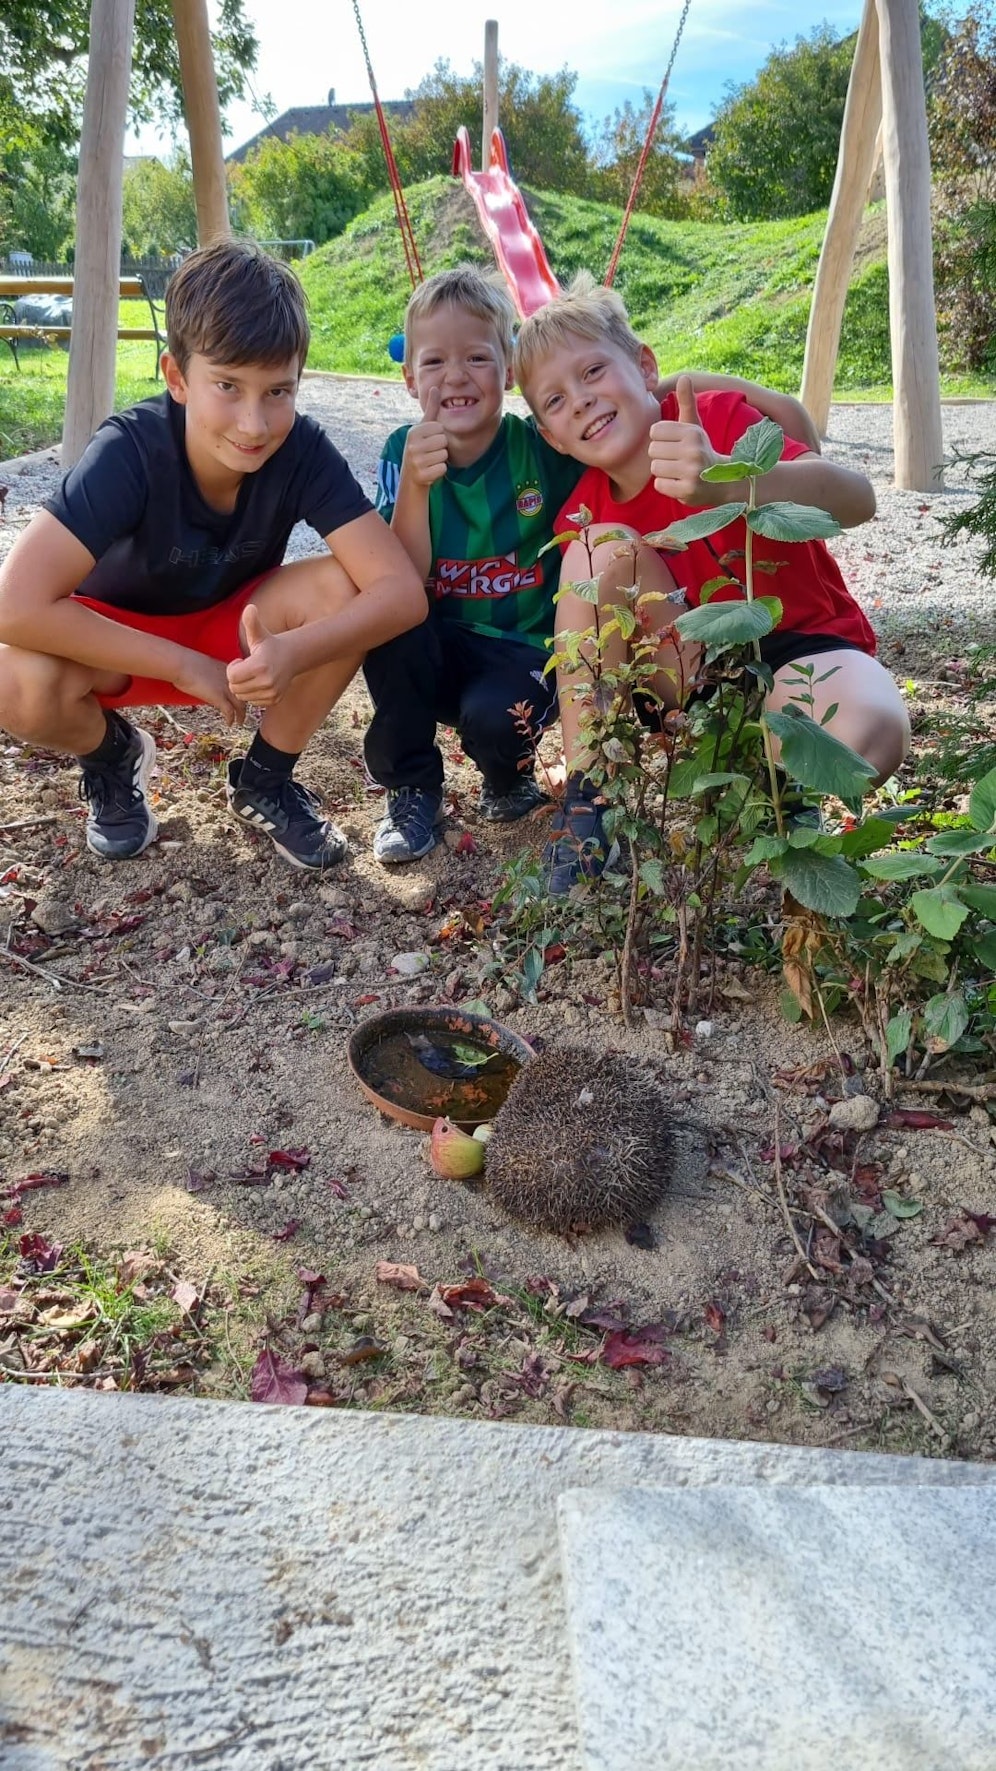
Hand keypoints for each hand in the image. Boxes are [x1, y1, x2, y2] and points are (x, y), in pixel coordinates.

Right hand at [170, 648, 245, 726]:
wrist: (181, 664)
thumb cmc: (185, 662)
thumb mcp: (205, 666)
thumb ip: (211, 674)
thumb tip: (208, 682)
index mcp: (227, 669)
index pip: (240, 683)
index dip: (241, 693)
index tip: (240, 700)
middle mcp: (230, 679)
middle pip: (244, 694)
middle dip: (244, 705)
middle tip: (243, 713)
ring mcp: (226, 688)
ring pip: (240, 704)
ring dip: (241, 715)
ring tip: (240, 722)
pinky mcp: (219, 697)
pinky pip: (229, 711)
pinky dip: (231, 719)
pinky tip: (229, 724)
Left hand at [226, 603, 296, 706]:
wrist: (292, 657)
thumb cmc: (270, 644)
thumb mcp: (259, 633)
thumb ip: (251, 622)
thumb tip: (250, 608)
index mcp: (259, 666)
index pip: (232, 677)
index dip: (233, 668)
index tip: (241, 661)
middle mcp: (266, 682)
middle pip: (236, 688)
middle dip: (236, 679)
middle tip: (246, 669)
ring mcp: (271, 693)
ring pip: (243, 696)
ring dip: (243, 687)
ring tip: (252, 675)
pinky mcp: (274, 700)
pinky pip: (253, 702)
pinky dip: (252, 694)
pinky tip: (259, 683)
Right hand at [402, 387, 448, 488]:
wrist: (411, 475)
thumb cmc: (421, 447)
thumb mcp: (424, 427)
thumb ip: (431, 408)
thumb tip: (435, 387)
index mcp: (414, 432)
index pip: (439, 428)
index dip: (438, 435)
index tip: (429, 440)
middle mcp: (412, 446)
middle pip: (443, 441)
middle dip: (440, 447)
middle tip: (429, 452)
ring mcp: (416, 461)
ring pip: (444, 455)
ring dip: (440, 459)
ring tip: (429, 460)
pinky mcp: (422, 475)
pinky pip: (443, 468)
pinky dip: (439, 470)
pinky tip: (430, 470)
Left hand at [648, 375, 728, 506]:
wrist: (723, 482)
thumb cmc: (701, 450)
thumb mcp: (695, 426)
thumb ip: (686, 402)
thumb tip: (684, 376)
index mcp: (692, 432)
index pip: (655, 431)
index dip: (661, 440)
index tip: (675, 445)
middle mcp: (693, 450)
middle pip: (652, 450)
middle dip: (661, 457)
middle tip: (677, 461)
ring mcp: (691, 472)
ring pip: (655, 468)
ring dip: (664, 472)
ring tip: (679, 472)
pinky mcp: (688, 490)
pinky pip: (660, 485)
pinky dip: (667, 486)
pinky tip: (680, 484)